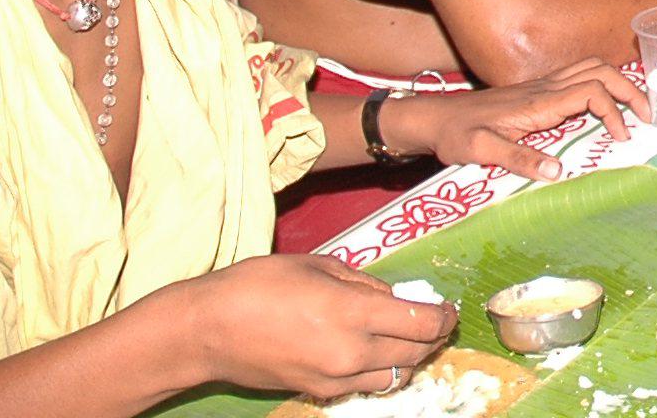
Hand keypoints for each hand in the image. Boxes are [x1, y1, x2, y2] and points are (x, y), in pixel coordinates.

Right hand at [171, 254, 453, 400]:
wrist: (209, 330)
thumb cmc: (259, 284)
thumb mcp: (319, 265)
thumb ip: (364, 283)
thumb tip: (395, 296)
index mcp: (353, 313)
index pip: (421, 323)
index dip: (443, 316)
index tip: (448, 307)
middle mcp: (351, 352)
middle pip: (415, 353)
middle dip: (433, 336)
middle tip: (435, 320)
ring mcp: (334, 378)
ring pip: (394, 376)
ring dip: (408, 358)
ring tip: (405, 336)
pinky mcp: (317, 392)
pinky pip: (364, 386)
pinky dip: (378, 371)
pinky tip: (370, 352)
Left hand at [389, 59, 648, 182]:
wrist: (434, 118)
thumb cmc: (456, 134)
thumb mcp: (481, 150)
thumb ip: (518, 159)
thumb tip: (559, 172)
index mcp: (539, 101)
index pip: (592, 92)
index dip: (615, 112)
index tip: (621, 140)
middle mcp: (545, 87)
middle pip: (601, 71)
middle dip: (630, 90)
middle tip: (647, 118)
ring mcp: (542, 86)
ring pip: (592, 68)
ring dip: (619, 83)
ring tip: (634, 110)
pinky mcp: (538, 91)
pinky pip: (580, 77)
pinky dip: (603, 85)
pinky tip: (604, 107)